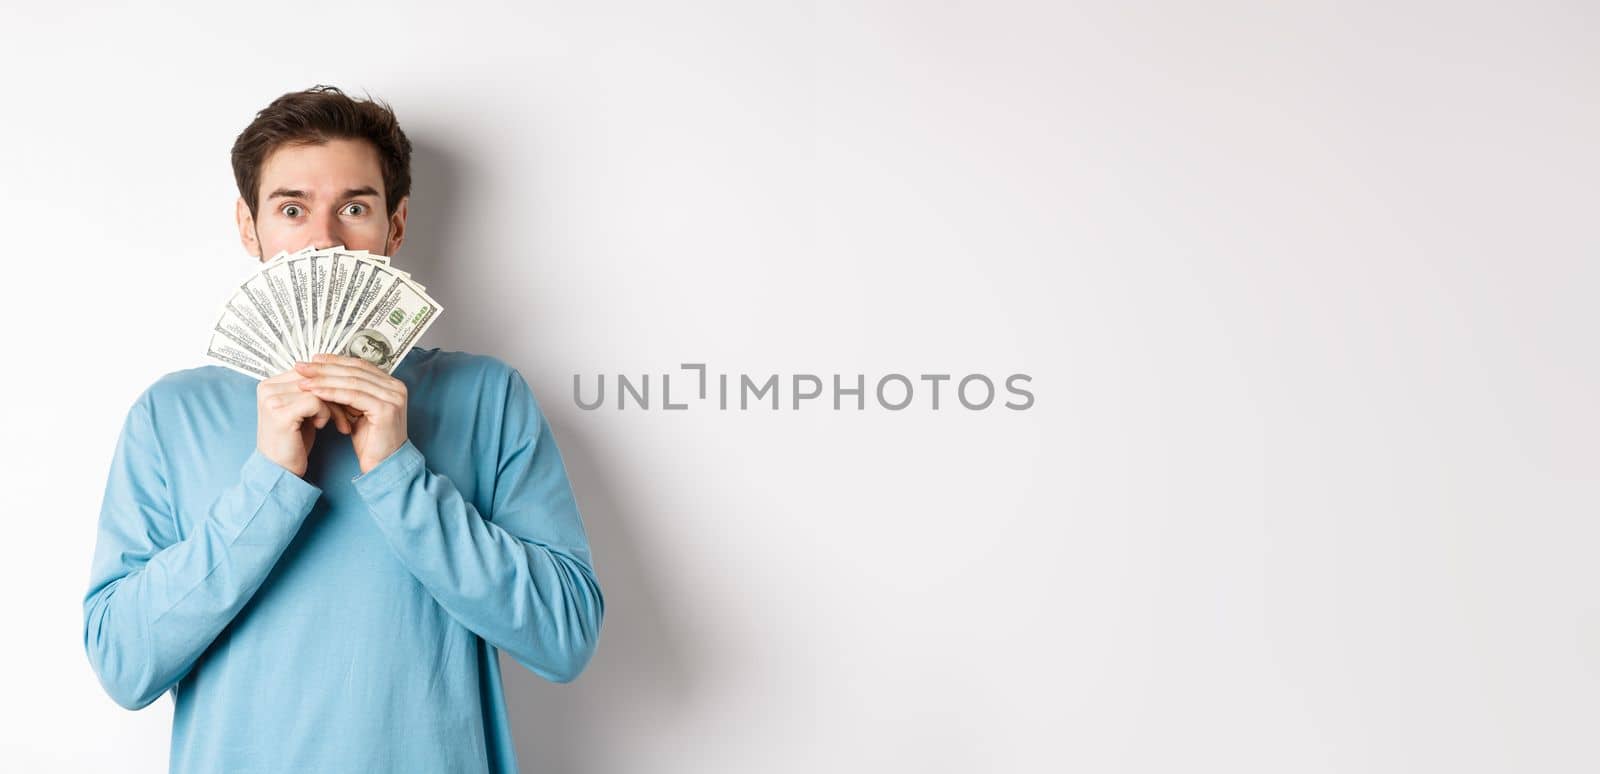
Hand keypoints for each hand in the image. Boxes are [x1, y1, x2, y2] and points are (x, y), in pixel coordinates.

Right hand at [257, 368, 352, 477]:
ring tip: (339, 422)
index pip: (310, 371)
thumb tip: (337, 373)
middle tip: (352, 410)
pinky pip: (316, 402)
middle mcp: (267, 388)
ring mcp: (272, 399)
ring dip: (335, 406)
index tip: (346, 399)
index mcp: (271, 384)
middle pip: (315, 378)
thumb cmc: (294, 442)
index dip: (331, 384)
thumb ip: (313, 391)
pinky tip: (321, 426)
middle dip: (338, 394)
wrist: (280, 471)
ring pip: (319, 389)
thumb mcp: (304, 411)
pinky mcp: (280, 413)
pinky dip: (326, 414)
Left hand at [295, 353, 408, 473]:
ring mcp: (393, 397)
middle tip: (302, 366)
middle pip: (355, 371)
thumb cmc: (371, 443)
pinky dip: (332, 392)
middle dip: (326, 368)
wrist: (383, 467)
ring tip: (303, 380)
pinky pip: (353, 396)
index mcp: (391, 385)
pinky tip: (315, 392)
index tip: (313, 359)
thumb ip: (348, 393)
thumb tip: (324, 375)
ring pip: (352, 381)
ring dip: (324, 380)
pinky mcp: (386, 409)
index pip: (360, 365)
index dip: (335, 361)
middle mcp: (396, 387)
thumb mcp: (358, 411)